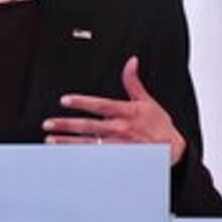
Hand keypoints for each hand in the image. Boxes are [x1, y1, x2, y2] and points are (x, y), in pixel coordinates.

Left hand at [44, 56, 185, 164]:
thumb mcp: (147, 100)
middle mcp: (120, 128)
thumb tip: (131, 62)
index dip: (82, 102)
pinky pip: (96, 157)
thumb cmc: (158, 125)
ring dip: (68, 142)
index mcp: (127, 112)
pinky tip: (67, 155)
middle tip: (49, 124)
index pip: (100, 105)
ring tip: (52, 140)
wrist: (172, 149)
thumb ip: (133, 82)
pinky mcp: (118, 158)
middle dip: (67, 125)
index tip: (65, 101)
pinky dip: (80, 156)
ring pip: (88, 144)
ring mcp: (118, 145)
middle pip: (89, 126)